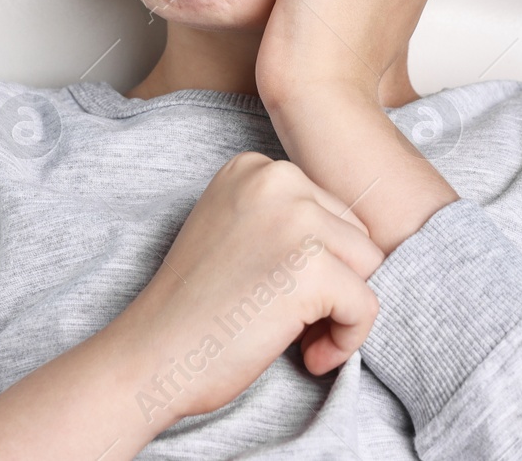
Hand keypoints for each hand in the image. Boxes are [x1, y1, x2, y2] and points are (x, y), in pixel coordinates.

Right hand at [109, 152, 383, 426]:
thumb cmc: (194, 308)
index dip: (315, 260)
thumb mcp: (235, 232)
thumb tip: (360, 240)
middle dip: (334, 280)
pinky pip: (366, 307)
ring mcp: (296, 220)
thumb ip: (284, 219)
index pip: (330, 209)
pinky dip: (346, 340)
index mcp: (254, 166)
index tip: (273, 288)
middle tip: (284, 315)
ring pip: (368, 266)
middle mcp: (276, 178)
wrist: (153, 356)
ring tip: (293, 331)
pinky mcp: (312, 268)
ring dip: (341, 309)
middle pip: (355, 232)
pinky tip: (306, 355)